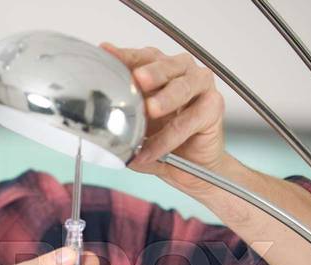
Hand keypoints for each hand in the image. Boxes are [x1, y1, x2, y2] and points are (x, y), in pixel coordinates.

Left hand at [100, 43, 226, 194]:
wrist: (194, 166)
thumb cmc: (165, 138)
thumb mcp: (137, 128)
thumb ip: (121, 119)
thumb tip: (97, 126)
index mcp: (159, 68)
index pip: (141, 57)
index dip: (125, 56)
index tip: (107, 52)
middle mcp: (181, 71)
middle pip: (165, 65)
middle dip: (151, 71)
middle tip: (139, 79)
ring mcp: (200, 86)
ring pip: (182, 88)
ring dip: (166, 99)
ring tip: (151, 110)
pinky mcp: (213, 107)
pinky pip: (188, 121)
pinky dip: (168, 138)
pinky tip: (152, 151)